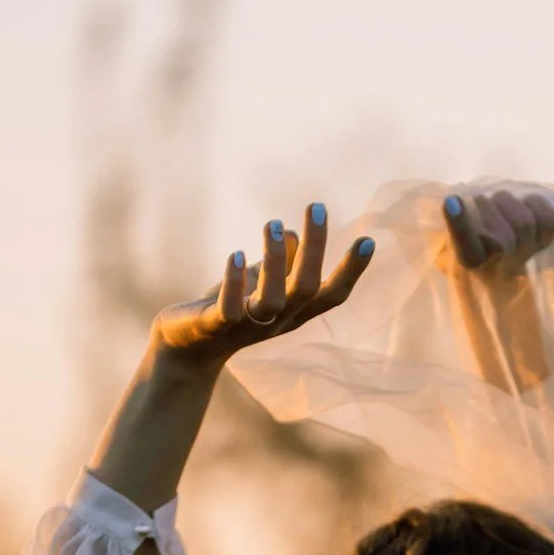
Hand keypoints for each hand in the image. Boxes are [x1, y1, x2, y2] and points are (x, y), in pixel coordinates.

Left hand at [152, 201, 374, 370]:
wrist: (185, 349)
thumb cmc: (227, 311)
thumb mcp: (257, 283)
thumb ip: (278, 263)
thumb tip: (291, 234)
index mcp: (294, 312)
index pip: (331, 295)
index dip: (351, 271)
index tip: (367, 239)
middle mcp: (278, 322)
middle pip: (306, 289)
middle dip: (316, 247)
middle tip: (316, 206)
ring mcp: (248, 327)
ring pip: (272, 300)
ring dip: (274, 260)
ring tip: (272, 223)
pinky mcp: (215, 326)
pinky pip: (230, 309)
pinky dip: (234, 282)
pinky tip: (236, 253)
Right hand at [441, 186, 553, 274]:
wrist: (500, 276)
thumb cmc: (468, 254)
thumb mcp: (446, 250)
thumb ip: (445, 233)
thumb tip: (452, 203)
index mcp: (472, 270)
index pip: (469, 254)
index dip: (461, 226)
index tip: (451, 200)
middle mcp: (503, 269)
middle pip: (503, 238)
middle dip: (487, 208)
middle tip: (478, 201)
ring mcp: (527, 256)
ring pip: (524, 224)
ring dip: (507, 203)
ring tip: (498, 202)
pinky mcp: (545, 242)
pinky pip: (549, 220)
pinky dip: (536, 204)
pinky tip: (525, 204)